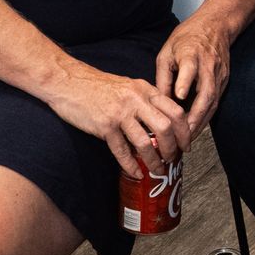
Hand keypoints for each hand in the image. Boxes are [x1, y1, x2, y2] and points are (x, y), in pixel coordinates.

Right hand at [48, 60, 191, 178]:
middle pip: (166, 127)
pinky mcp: (104, 126)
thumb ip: (146, 99)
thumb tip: (162, 119)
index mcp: (145, 90)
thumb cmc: (98, 85)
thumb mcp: (129, 86)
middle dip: (173, 147)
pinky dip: (131, 165)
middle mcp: (136, 100)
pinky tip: (136, 172)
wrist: (68, 81)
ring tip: (158, 169)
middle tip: (173, 158)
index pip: (176, 111)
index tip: (186, 144)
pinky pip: (122, 150)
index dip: (185, 131)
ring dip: (154, 160)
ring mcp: (120, 113)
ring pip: (145, 142)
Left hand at [156, 11, 232, 134]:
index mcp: (191, 53)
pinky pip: (215, 101)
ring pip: (213, 102)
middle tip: (182, 136)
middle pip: (205, 93)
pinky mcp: (224, 79)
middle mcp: (208, 65)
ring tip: (188, 139)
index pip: (189, 68)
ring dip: (201, 122)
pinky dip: (206, 116)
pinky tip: (196, 127)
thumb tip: (158, 104)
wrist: (216, 25)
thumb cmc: (187, 38)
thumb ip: (163, 78)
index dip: (185, 82)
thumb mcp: (166, 53)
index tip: (179, 96)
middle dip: (195, 117)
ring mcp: (219, 73)